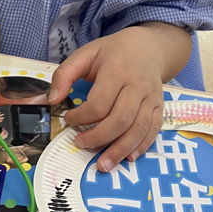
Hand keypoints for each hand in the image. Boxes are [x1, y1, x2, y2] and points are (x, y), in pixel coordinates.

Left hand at [48, 23, 191, 171]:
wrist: (147, 47)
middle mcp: (137, 85)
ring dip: (119, 150)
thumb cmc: (112, 52)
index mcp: (117, 70)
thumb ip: (65, 74)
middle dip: (98, 138)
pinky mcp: (159, 106)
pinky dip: (141, 146)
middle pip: (120, 120)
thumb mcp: (85, 54)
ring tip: (103, 164)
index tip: (70, 120)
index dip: (82, 117)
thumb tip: (52, 99)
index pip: (99, 103)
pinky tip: (128, 157)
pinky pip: (153, 130)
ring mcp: (151, 97)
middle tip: (81, 144)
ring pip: (138, 129)